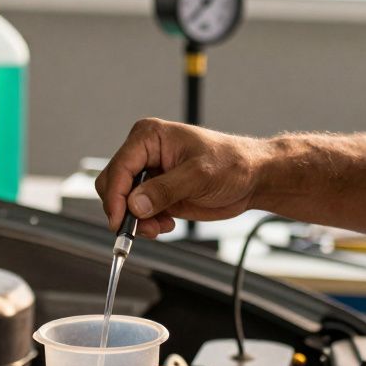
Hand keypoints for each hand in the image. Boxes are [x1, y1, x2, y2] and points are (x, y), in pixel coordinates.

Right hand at [95, 118, 271, 237]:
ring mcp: (149, 174)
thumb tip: (135, 204)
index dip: (116, 196)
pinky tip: (166, 224)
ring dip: (137, 221)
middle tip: (142, 228)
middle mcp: (144, 153)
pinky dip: (146, 224)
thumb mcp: (199, 175)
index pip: (120, 167)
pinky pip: (137, 213)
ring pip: (123, 203)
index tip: (120, 221)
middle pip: (113, 185)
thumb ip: (165, 190)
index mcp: (149, 137)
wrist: (252, 178)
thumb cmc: (232, 163)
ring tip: (160, 227)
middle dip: (124, 210)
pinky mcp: (156, 193)